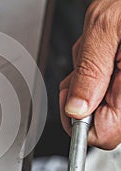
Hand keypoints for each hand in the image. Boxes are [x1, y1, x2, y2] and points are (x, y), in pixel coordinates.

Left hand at [59, 0, 120, 149]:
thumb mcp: (105, 29)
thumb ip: (90, 71)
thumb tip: (75, 109)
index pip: (103, 135)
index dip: (80, 123)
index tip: (71, 104)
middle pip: (97, 118)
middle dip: (81, 93)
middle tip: (87, 66)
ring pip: (96, 100)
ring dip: (87, 78)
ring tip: (101, 52)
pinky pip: (102, 86)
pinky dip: (94, 71)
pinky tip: (103, 52)